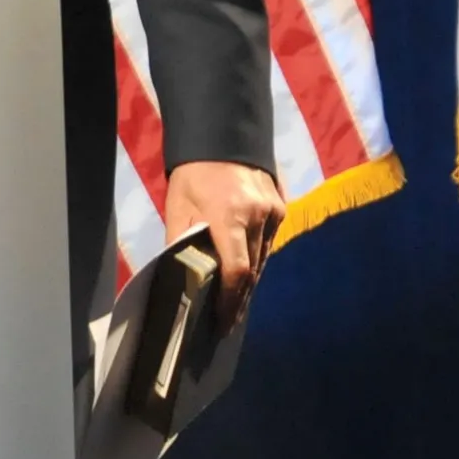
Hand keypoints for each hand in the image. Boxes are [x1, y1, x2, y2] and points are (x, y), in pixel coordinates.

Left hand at [162, 160, 284, 333]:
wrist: (220, 137)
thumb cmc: (192, 175)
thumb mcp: (178, 209)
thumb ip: (181, 245)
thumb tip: (183, 281)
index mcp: (228, 216)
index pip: (237, 271)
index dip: (230, 302)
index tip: (222, 322)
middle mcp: (257, 216)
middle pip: (253, 271)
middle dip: (239, 298)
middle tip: (226, 321)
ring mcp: (273, 211)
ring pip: (263, 259)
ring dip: (250, 282)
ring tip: (234, 303)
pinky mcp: (280, 207)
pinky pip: (269, 243)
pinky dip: (256, 259)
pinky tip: (245, 272)